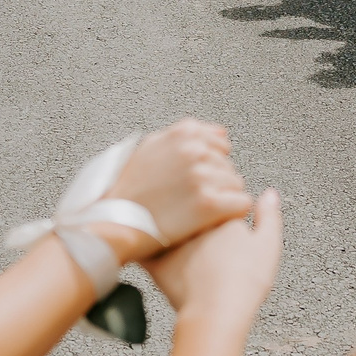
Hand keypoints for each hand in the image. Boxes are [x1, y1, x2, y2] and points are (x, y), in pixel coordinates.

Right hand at [103, 119, 253, 255]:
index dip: (210, 164)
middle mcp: (195, 150)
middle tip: (189, 198)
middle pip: (228, 165)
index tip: (194, 179)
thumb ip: (185, 136)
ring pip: (236, 185)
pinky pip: (240, 204)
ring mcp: (202, 176)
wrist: (114, 222)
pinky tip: (209, 220)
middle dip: (216, 182)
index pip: (221, 143)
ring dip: (222, 199)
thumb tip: (221, 132)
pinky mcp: (209, 204)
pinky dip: (229, 214)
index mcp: (183, 134)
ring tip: (194, 210)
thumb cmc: (129, 190)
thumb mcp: (150, 148)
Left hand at [142, 188, 282, 325]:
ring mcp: (173, 240)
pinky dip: (148, 249)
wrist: (217, 310)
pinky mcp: (156, 260)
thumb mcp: (268, 246)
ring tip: (179, 240)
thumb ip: (269, 217)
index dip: (221, 210)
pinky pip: (147, 250)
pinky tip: (152, 252)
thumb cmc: (246, 281)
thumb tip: (269, 193)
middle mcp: (193, 221)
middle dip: (194, 217)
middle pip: (191, 211)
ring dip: (170, 226)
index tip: (223, 221)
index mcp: (220, 213)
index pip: (217, 200)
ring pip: (168, 225)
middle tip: (204, 238)